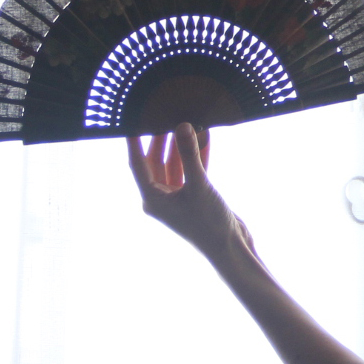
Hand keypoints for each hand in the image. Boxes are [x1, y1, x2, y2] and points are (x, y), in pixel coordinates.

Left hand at [127, 123, 254, 263]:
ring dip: (182, 147)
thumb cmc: (209, 224)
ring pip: (175, 165)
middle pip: (155, 162)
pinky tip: (204, 139)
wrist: (231, 248)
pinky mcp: (195, 197)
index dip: (134, 141)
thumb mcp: (199, 186)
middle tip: (163, 115)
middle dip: (161, 140)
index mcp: (152, 199)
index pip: (138, 164)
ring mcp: (178, 197)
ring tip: (187, 122)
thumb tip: (182, 126)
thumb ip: (189, 155)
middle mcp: (161, 198)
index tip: (132, 120)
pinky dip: (197, 156)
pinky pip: (191, 171)